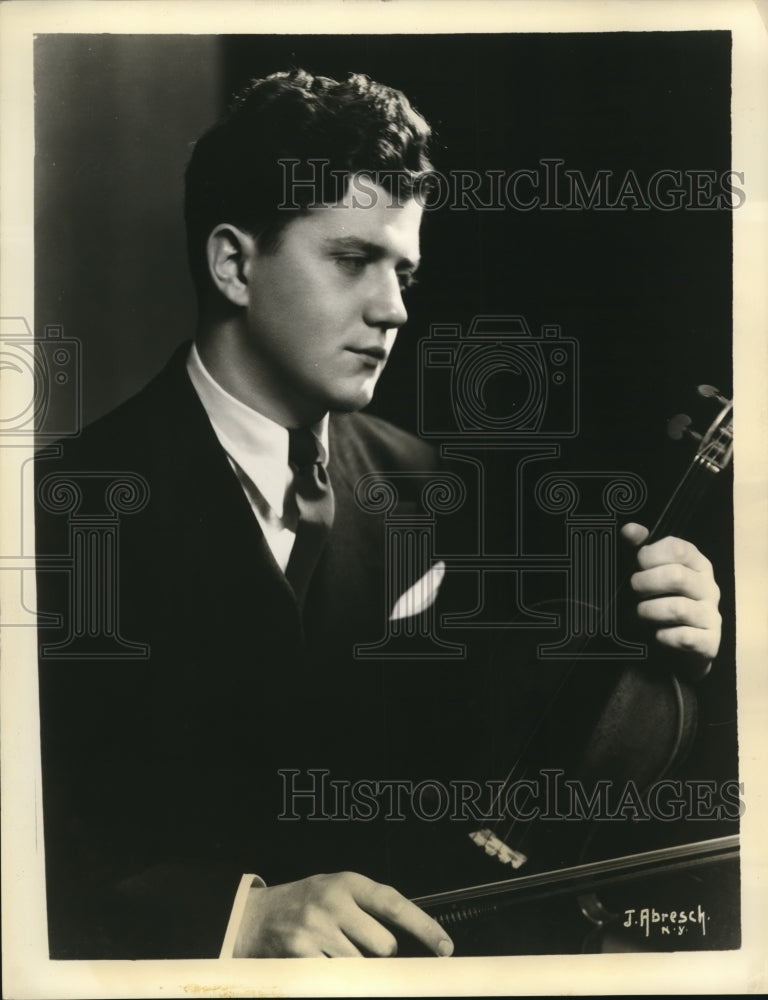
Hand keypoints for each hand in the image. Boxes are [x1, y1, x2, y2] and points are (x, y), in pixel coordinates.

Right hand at [232, 871, 453, 957]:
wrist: (256, 916)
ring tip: (333, 949)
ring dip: (354, 967)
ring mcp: (316, 928)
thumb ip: (368, 908)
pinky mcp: (301, 953)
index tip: (445, 947)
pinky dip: (333, 976)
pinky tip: (320, 960)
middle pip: (384, 945)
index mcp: (347, 882)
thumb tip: (406, 938)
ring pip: (362, 966)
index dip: (424, 927)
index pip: (395, 903)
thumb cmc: (305, 903)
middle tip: (355, 942)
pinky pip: (336, 978)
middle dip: (377, 952)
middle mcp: (333, 901)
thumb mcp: (336, 891)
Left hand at [621, 523, 720, 678]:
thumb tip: (630, 530)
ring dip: (648, 611)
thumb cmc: (658, 604)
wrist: (671, 652)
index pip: (678, 548)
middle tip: (632, 592)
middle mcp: (708, 587)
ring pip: (677, 608)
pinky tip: (655, 635)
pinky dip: (662, 637)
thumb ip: (638, 549)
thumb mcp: (648, 574)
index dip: (650, 555)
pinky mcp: (709, 643)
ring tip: (638, 615)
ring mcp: (711, 615)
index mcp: (696, 564)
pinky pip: (683, 637)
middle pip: (676, 576)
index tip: (636, 564)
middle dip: (644, 584)